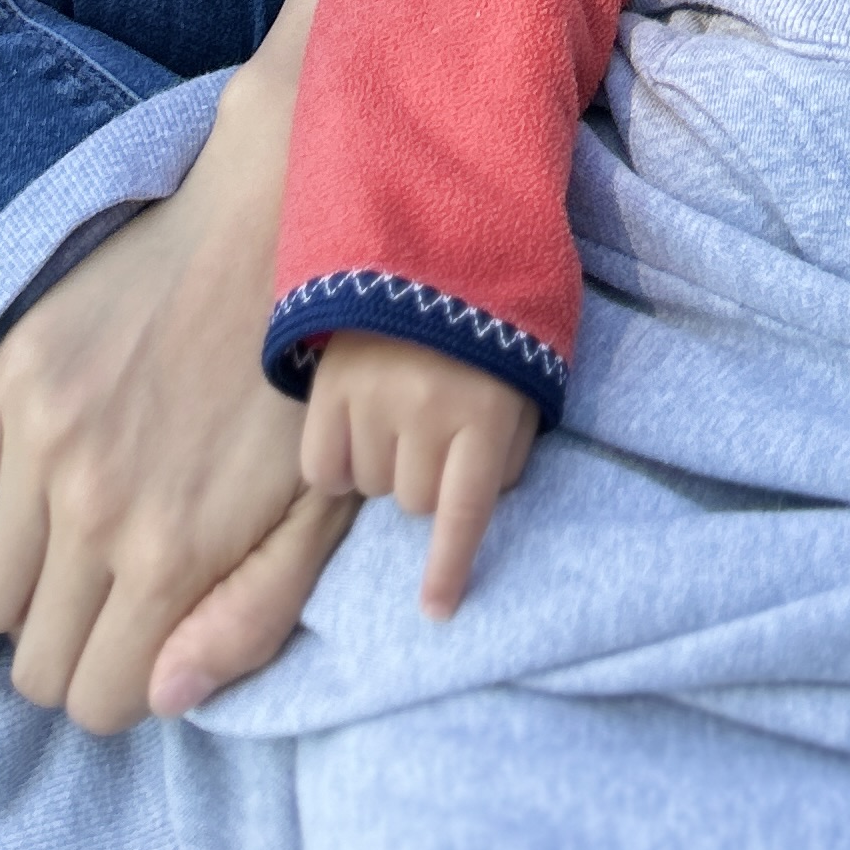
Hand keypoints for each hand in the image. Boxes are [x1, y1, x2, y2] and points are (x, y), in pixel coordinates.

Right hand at [0, 0, 362, 734]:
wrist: (282, 222)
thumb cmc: (313, 374)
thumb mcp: (321, 510)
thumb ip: (251, 617)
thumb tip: (164, 698)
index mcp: (176, 554)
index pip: (98, 701)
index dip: (126, 677)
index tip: (148, 633)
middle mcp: (95, 511)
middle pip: (36, 664)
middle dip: (78, 642)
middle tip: (118, 583)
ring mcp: (43, 441)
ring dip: (28, 582)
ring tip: (79, 528)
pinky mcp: (10, 378)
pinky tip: (38, 475)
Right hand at [303, 332, 540, 619]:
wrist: (436, 237)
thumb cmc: (493, 318)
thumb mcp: (527, 376)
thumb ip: (510, 444)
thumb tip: (475, 507)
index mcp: (486, 411)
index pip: (464, 513)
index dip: (448, 568)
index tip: (436, 612)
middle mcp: (428, 411)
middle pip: (414, 504)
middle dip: (427, 479)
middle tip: (436, 429)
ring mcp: (373, 398)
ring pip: (370, 488)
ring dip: (385, 464)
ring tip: (399, 409)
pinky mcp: (329, 385)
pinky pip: (323, 469)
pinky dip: (337, 460)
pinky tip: (356, 424)